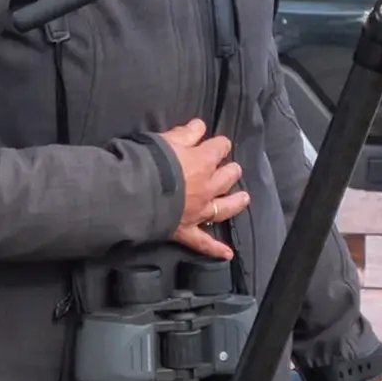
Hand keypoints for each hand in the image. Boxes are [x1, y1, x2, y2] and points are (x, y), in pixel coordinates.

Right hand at [160, 117, 248, 260]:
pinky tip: (227, 254)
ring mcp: (199, 211)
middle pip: (226, 177)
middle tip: (234, 169)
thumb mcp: (167, 139)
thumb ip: (185, 133)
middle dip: (231, 171)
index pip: (218, 149)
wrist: (137, 191)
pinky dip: (215, 249)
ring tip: (244, 198)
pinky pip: (203, 242)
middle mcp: (207, 187)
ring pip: (223, 207)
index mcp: (203, 162)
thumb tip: (199, 126)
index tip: (220, 144)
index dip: (219, 145)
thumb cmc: (150, 161)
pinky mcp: (186, 230)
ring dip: (235, 202)